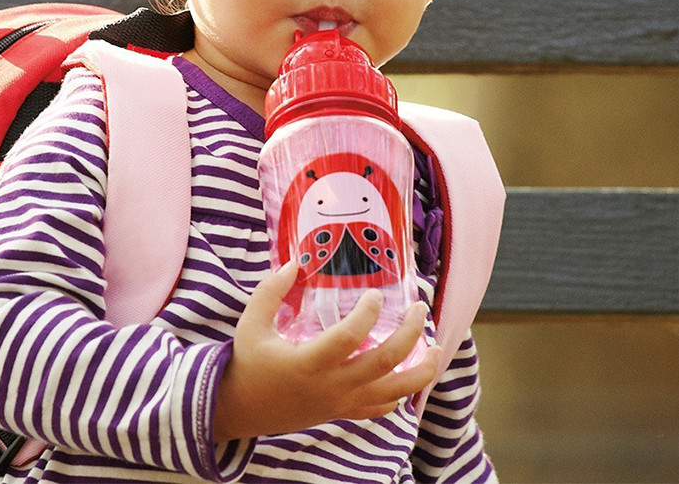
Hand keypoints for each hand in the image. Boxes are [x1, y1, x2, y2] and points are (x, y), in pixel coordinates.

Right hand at [213, 262, 440, 441]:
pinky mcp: (343, 413)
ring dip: (421, 370)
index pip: (349, 338)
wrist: (243, 409)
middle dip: (410, 334)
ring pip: (394, 392)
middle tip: (419, 309)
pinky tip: (411, 373)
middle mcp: (331, 386)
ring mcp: (340, 404)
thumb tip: (294, 264)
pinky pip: (381, 407)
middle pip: (384, 363)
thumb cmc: (248, 362)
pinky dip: (403, 392)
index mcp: (308, 363)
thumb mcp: (251, 323)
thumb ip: (270, 292)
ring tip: (435, 346)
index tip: (375, 294)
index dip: (367, 314)